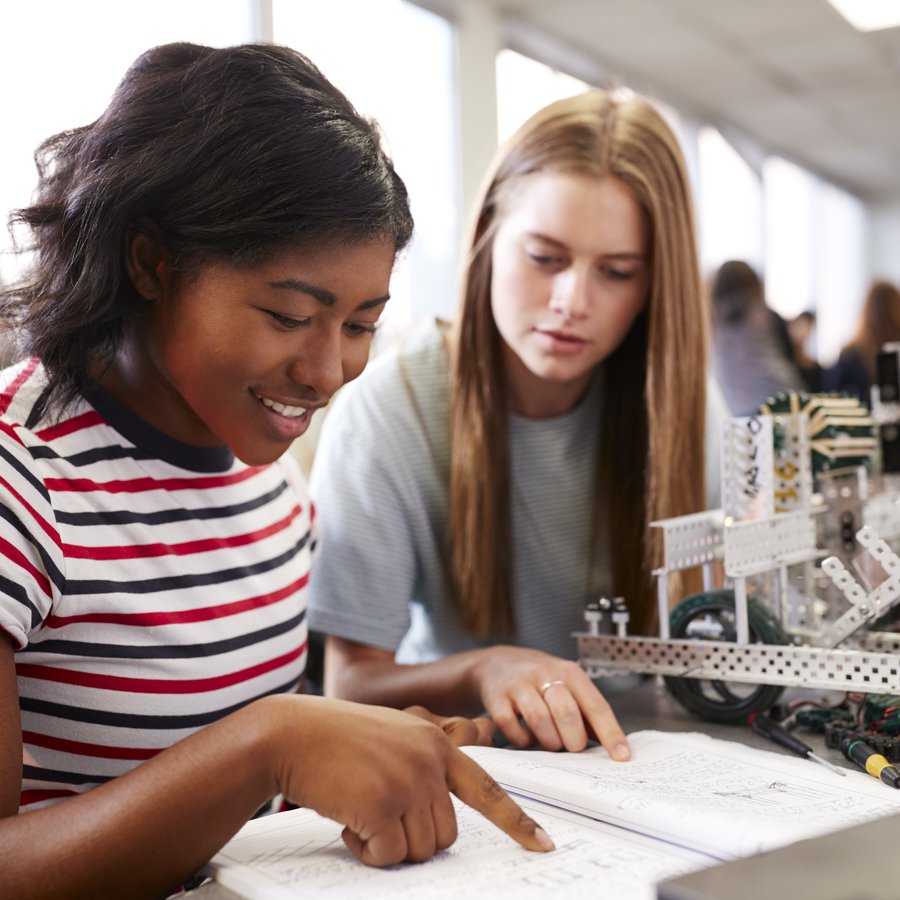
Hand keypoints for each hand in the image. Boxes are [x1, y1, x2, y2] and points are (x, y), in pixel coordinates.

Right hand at [265, 695, 553, 866]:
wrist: (291, 734)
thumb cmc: (336, 739)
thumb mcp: (393, 737)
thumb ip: (423, 766)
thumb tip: (439, 817)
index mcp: (437, 743)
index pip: (488, 788)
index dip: (516, 821)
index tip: (543, 844)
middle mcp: (429, 760)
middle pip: (446, 835)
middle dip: (413, 838)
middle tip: (378, 815)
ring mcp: (408, 781)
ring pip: (419, 850)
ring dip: (387, 845)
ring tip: (359, 810)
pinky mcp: (382, 805)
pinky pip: (388, 856)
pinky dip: (366, 851)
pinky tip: (347, 822)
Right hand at [470, 646, 630, 756]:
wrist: (496, 662)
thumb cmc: (538, 679)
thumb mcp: (566, 685)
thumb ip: (586, 711)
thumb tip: (612, 744)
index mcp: (569, 672)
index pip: (595, 705)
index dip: (610, 733)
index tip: (622, 756)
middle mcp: (544, 674)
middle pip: (567, 712)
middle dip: (574, 739)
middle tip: (573, 747)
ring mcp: (518, 685)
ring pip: (539, 719)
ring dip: (549, 741)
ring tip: (551, 743)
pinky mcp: (496, 698)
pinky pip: (511, 726)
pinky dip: (522, 740)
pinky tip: (527, 736)